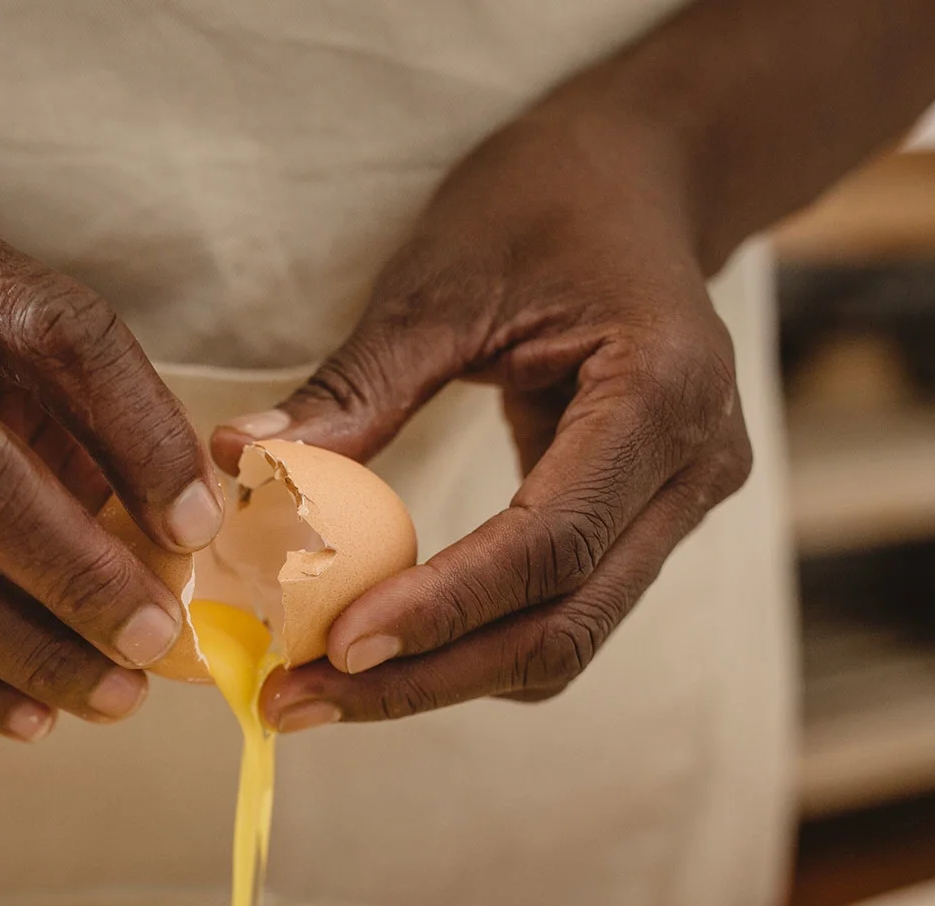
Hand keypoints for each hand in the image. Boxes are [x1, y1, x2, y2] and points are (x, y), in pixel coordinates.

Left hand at [217, 106, 752, 733]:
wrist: (643, 176)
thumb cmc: (542, 204)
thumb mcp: (438, 279)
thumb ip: (354, 388)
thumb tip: (236, 465)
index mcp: (663, 391)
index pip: (551, 544)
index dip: (443, 608)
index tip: (333, 648)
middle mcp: (698, 465)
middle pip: (564, 624)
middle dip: (425, 678)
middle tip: (293, 701)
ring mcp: (685, 502)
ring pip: (566, 637)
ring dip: (441, 678)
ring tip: (316, 692)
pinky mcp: (650, 523)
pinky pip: (560, 609)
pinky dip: (468, 640)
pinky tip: (376, 649)